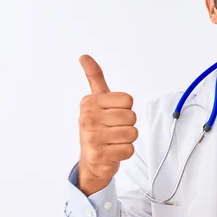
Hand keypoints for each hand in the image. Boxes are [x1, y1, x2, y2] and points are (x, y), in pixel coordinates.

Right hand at [78, 55, 137, 195]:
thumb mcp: (96, 101)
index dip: (126, 109)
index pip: (128, 100)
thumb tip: (84, 56)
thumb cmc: (97, 128)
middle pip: (132, 117)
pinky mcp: (99, 156)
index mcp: (89, 102)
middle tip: (113, 130)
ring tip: (113, 141)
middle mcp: (88, 118)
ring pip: (132, 133)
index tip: (113, 114)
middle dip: (127, 125)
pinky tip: (113, 152)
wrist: (91, 161)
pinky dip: (125, 152)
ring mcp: (92, 138)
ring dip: (127, 139)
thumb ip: (94, 78)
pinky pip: (129, 149)